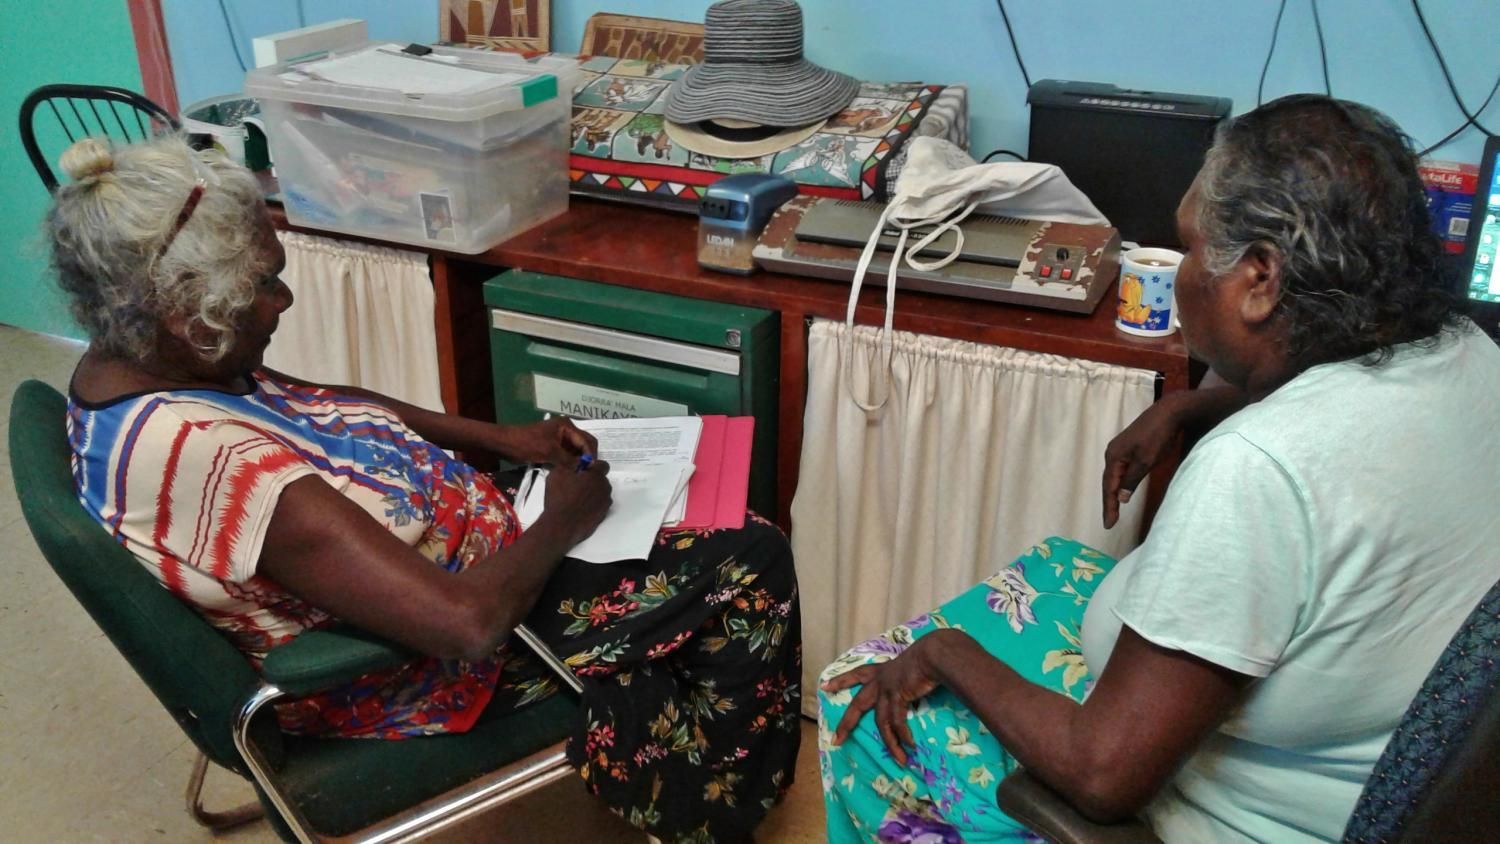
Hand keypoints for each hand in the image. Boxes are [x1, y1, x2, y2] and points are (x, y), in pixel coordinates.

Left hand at [508, 417, 597, 466]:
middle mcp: (566, 430)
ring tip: (581, 475)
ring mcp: (559, 439)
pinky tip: (571, 472)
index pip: (586, 441)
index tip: (592, 471)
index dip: (590, 455)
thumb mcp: (549, 452)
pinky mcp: (553, 447)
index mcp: (567, 426)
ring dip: (579, 461)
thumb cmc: (526, 444)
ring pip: (576, 451)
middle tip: (588, 473)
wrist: (504, 443)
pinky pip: (567, 455)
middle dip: (587, 457)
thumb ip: (569, 460)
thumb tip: (585, 468)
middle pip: (584, 444)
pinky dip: (570, 462)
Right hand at [542, 458, 611, 544]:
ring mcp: (605, 504)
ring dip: (592, 493)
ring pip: (600, 493)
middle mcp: (605, 488)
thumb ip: (571, 464)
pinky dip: (591, 506)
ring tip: (575, 499)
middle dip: (591, 480)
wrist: (561, 525)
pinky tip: (578, 509)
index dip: (592, 466)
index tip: (582, 470)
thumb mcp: (558, 472)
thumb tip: (577, 464)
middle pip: (601, 480)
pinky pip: (598, 506)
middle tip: (576, 485)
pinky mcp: (602, 516)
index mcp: (597, 476)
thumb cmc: (560, 497)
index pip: (602, 465)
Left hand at [823, 630, 960, 765]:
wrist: (932, 653)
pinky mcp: (897, 696)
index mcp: (881, 671)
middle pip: (858, 704)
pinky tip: (910, 745)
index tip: (825, 686)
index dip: (841, 680)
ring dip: (890, 743)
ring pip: (881, 721)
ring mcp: (887, 689)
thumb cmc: (926, 657)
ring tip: (899, 759)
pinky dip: (903, 735)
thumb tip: (910, 689)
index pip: (857, 674)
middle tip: (836, 740)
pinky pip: (897, 722)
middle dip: (846, 724)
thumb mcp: (910, 667)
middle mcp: (880, 680)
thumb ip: (906, 679)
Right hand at [1101, 397, 1184, 528]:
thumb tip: (1120, 498)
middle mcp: (1113, 452)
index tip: (1108, 525)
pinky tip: (1123, 487)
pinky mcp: (1129, 446)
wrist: (1168, 412)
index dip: (1109, 507)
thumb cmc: (1157, 437)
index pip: (1108, 487)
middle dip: (1109, 502)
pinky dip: (1120, 481)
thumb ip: (1131, 481)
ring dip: (1113, 492)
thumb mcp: (1145, 462)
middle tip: (1110, 522)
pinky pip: (1121, 469)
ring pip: (1114, 475)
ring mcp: (1120, 448)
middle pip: (1108, 481)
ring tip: (1114, 509)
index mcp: (1114, 457)